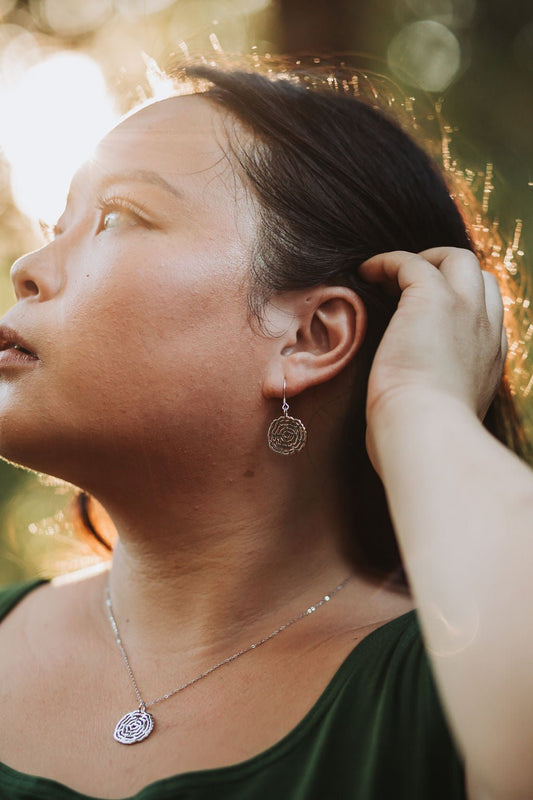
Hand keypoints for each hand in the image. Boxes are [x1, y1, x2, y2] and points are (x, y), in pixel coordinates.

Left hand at [358, 246, 506, 431]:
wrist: (425, 434)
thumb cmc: (420, 440)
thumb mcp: (437, 418)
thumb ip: (430, 402)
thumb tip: (399, 411)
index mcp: (490, 359)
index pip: (487, 317)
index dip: (459, 307)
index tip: (422, 316)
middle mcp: (486, 331)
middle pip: (481, 278)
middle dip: (447, 273)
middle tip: (405, 286)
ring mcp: (466, 311)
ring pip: (457, 259)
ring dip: (422, 259)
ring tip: (386, 274)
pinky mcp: (434, 298)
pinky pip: (411, 262)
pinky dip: (387, 261)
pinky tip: (365, 272)